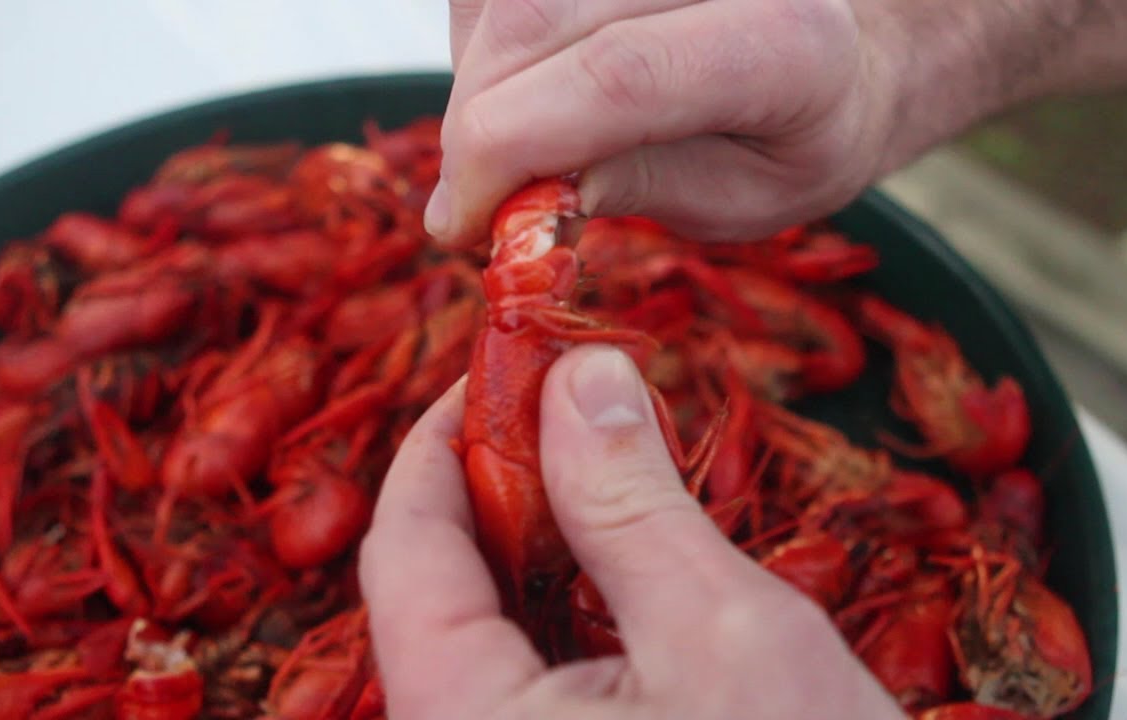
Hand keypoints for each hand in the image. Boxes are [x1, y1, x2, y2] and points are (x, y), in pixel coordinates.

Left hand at [358, 345, 904, 718]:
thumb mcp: (721, 634)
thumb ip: (632, 499)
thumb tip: (584, 374)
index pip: (405, 549)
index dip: (444, 439)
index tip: (507, 366)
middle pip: (442, 587)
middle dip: (507, 482)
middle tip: (580, 405)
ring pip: (494, 631)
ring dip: (549, 538)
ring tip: (617, 467)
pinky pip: (540, 679)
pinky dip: (580, 605)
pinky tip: (634, 562)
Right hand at [430, 0, 894, 245]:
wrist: (839, 45)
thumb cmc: (797, 134)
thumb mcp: (746, 199)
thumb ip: (642, 187)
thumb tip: (515, 196)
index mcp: (789, 41)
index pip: (620, 75)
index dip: (511, 146)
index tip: (459, 222)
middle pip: (540, 21)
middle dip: (478, 124)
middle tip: (473, 201)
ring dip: (478, 81)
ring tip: (523, 138)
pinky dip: (488, 39)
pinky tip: (532, 82)